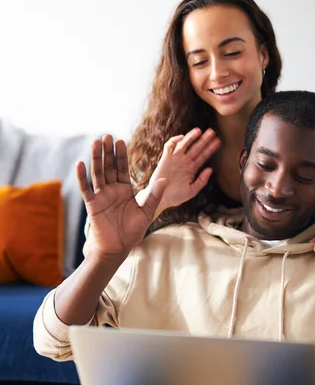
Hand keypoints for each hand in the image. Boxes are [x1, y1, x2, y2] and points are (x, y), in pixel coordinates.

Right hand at [77, 135, 166, 257]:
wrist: (119, 248)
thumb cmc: (133, 232)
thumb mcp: (147, 212)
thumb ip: (155, 195)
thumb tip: (165, 179)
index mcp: (125, 190)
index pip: (122, 168)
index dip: (121, 155)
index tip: (121, 141)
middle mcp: (112, 190)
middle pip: (109, 167)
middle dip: (108, 152)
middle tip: (107, 136)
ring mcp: (101, 196)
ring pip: (97, 174)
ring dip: (96, 159)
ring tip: (96, 143)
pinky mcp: (92, 205)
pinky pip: (86, 189)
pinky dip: (82, 177)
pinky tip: (80, 164)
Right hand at [148, 127, 221, 214]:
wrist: (160, 199)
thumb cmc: (175, 196)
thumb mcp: (192, 191)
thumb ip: (202, 181)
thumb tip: (210, 169)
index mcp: (192, 169)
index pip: (203, 156)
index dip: (210, 149)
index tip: (218, 142)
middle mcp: (184, 162)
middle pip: (196, 148)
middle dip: (204, 140)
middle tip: (212, 132)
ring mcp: (175, 159)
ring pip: (184, 144)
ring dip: (191, 137)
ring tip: (199, 131)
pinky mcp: (165, 159)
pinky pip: (169, 146)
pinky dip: (174, 140)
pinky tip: (181, 138)